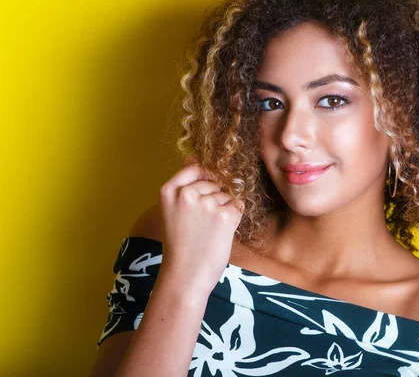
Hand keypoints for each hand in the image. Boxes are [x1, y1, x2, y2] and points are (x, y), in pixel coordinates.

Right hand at [158, 154, 243, 291]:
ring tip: (210, 229)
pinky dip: (234, 218)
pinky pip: (238, 206)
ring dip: (225, 208)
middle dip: (216, 197)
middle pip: (215, 180)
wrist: (185, 276)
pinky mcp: (224, 215)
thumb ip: (185, 184)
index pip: (196, 166)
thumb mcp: (173, 210)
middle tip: (203, 223)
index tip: (204, 195)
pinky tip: (221, 232)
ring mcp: (206, 203)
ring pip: (227, 193)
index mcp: (169, 190)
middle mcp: (186, 193)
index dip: (206, 178)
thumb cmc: (181, 244)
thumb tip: (195, 155)